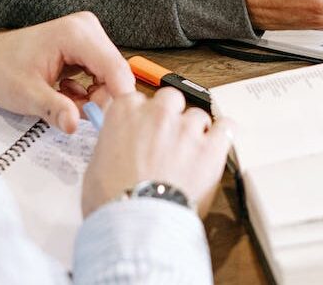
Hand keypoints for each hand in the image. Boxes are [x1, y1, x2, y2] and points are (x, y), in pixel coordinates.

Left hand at [0, 12, 134, 132]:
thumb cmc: (2, 69)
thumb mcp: (26, 94)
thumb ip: (54, 109)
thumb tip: (74, 124)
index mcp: (75, 34)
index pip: (114, 68)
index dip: (118, 97)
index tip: (111, 122)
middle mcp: (87, 28)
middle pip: (115, 73)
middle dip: (101, 99)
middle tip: (76, 113)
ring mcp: (88, 35)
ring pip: (110, 76)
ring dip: (93, 97)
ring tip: (64, 100)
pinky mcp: (87, 45)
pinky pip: (102, 74)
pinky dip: (88, 91)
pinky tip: (65, 92)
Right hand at [82, 88, 232, 217]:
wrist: (138, 224)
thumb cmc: (113, 201)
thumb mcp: (96, 165)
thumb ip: (112, 144)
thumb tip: (117, 148)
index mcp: (126, 112)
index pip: (137, 98)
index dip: (142, 115)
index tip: (143, 127)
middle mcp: (157, 113)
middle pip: (171, 98)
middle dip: (170, 116)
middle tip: (166, 140)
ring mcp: (186, 128)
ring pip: (198, 115)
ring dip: (196, 131)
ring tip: (190, 156)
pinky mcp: (211, 147)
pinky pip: (227, 127)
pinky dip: (223, 135)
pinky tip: (216, 147)